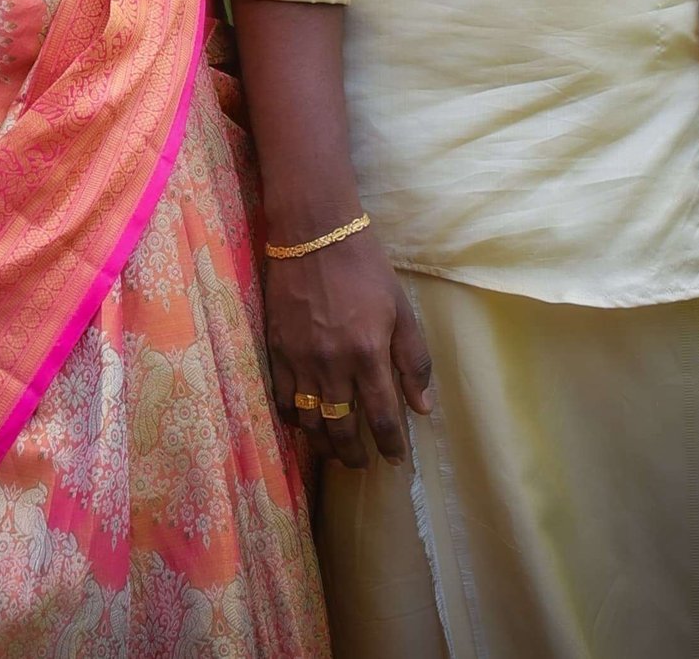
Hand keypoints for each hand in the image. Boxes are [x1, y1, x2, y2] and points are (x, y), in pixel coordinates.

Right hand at [264, 230, 432, 468]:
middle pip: (342, 428)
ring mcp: (300, 359)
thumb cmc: (365, 268)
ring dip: (324, 444)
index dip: (390, 446)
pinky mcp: (276, 349)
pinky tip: (304, 422)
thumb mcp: (400, 309)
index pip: (382, 418)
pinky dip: (294, 418)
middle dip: (354, 454)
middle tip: (361, 463)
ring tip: (334, 452)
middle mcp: (333, 364)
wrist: (314, 234)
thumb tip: (422, 407)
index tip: (396, 459)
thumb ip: (413, 360)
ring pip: (310, 421)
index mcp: (368, 354)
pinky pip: (283, 398)